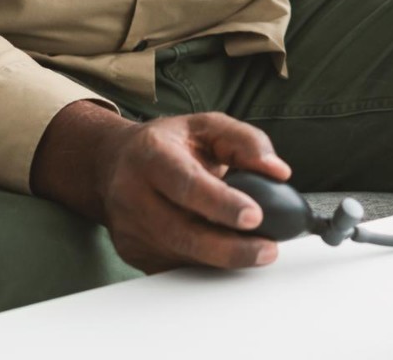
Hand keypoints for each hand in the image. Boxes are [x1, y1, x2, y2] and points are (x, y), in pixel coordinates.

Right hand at [33, 102, 292, 272]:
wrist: (114, 162)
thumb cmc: (169, 143)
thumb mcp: (207, 126)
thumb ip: (246, 141)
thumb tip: (278, 171)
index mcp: (152, 154)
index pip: (187, 184)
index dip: (221, 203)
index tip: (255, 216)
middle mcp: (133, 192)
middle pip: (182, 232)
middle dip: (229, 247)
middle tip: (267, 250)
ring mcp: (130, 228)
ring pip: (180, 255)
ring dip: (221, 260)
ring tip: (256, 252)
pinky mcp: (132, 253)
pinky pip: (173, 267)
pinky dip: (204, 265)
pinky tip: (225, 256)